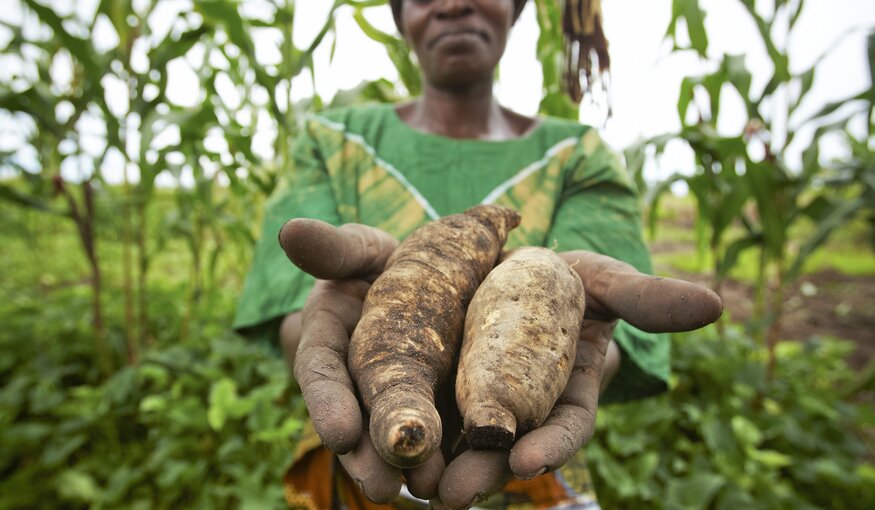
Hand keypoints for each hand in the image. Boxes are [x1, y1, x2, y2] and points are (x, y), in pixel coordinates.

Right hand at [279, 219, 445, 501]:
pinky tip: (462, 480)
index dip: (328, 403)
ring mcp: (393, 396)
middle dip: (369, 454)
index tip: (340, 434)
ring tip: (425, 493)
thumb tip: (289, 230)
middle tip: (385, 486)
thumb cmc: (386, 261)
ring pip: (394, 436)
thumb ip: (333, 249)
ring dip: (409, 467)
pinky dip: (446, 457)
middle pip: (359, 418)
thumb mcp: (362, 249)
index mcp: (329, 339)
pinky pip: (437, 434)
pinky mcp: (431, 406)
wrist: (433, 275)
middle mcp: (356, 377)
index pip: (321, 373)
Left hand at [432, 251, 721, 508]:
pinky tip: (377, 449)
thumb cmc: (565, 277)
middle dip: (482, 471)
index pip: (566, 427)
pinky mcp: (440, 387)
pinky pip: (423, 413)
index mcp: (568, 391)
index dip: (553, 445)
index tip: (531, 461)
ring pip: (458, 442)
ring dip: (436, 466)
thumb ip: (645, 297)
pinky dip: (404, 433)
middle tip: (455, 496)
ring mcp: (479, 401)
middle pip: (504, 447)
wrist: (510, 265)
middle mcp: (523, 407)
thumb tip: (716, 304)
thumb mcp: (602, 280)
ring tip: (411, 486)